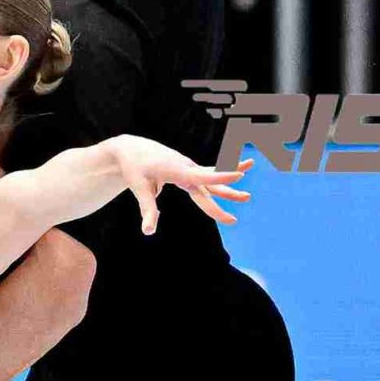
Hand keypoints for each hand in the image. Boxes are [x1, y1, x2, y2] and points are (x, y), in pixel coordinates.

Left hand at [110, 136, 251, 234]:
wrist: (132, 148)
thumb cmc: (134, 168)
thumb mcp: (139, 188)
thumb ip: (148, 210)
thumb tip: (149, 232)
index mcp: (176, 170)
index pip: (201, 176)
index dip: (221, 176)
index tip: (239, 175)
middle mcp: (186, 168)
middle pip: (210, 183)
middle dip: (228, 191)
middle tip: (247, 198)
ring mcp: (189, 169)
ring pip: (212, 181)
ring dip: (228, 188)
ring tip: (246, 196)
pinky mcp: (188, 171)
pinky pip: (206, 178)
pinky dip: (220, 181)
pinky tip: (233, 184)